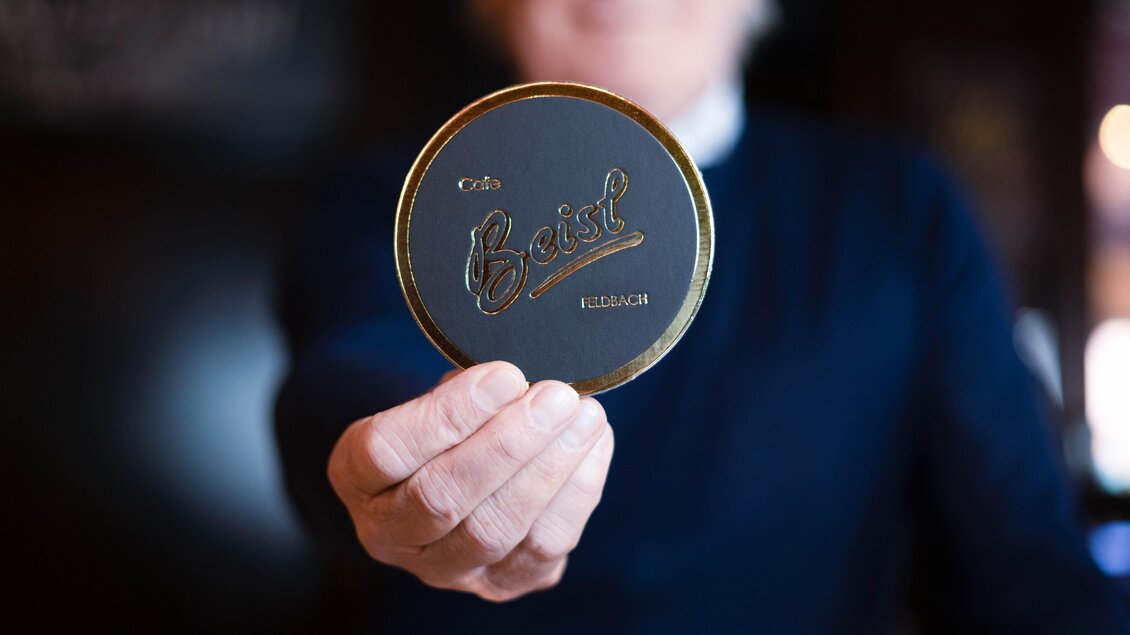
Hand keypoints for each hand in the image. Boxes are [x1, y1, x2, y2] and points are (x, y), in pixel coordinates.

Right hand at [327, 361, 614, 601]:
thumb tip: (521, 381)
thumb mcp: (433, 397)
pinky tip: (592, 446)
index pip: (388, 450)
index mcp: (357, 477)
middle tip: (556, 397)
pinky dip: (575, 494)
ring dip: (550, 468)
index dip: (450, 414)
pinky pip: (542, 551)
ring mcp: (443, 570)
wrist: (455, 475)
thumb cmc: (444, 425)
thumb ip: (464, 391)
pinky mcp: (498, 584)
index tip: (505, 375)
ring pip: (496, 530)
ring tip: (584, 416)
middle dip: (509, 443)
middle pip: (442, 498)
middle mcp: (389, 535)